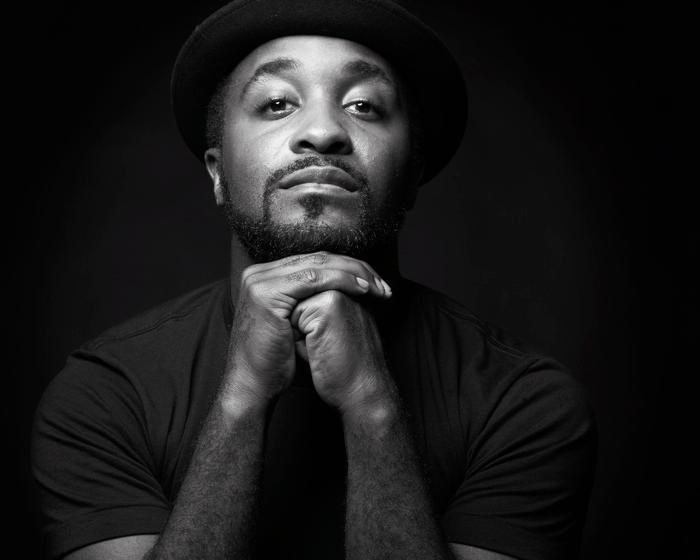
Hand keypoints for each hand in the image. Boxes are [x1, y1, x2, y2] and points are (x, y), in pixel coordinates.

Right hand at [222, 252, 391, 406]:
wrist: (253, 387)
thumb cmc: (276, 363)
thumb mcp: (294, 324)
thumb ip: (309, 302)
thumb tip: (342, 292)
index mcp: (263, 277)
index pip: (313, 262)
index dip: (347, 268)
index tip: (375, 282)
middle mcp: (258, 274)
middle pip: (316, 259)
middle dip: (355, 269)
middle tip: (383, 284)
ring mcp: (259, 281)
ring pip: (317, 266)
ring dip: (353, 273)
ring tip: (377, 286)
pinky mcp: (266, 293)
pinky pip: (312, 279)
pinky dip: (341, 281)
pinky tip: (362, 289)